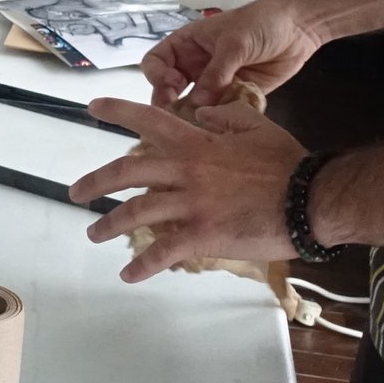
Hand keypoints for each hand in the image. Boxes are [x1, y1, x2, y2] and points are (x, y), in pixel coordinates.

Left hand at [67, 96, 308, 282]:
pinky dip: (142, 266)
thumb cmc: (287, 164)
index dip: (117, 110)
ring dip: (109, 225)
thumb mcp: (256, 127)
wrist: (309, 199)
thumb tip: (201, 113)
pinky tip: (128, 275)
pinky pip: (163, 252)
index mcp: (197, 142)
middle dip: (95, 182)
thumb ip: (224, 117)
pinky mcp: (201, 234)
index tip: (92, 106)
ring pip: (136, 212)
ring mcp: (191, 203)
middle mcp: (185, 170)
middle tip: (74, 192)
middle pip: (127, 172)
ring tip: (93, 234)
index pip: (149, 119)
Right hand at [141, 0, 323, 109]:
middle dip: (170, 103)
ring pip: (193, 105)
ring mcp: (214, 83)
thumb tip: (197, 104)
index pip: (156, 62)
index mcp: (187, 45)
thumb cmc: (261, 22)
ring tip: (196, 127)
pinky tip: (220, 127)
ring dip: (193, 116)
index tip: (171, 86)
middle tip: (177, 116)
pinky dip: (218, 121)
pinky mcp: (234, 97)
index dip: (157, 75)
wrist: (299, 28)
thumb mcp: (235, 43)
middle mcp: (195, 66)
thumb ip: (216, 74)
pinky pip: (219, 112)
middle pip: (170, 89)